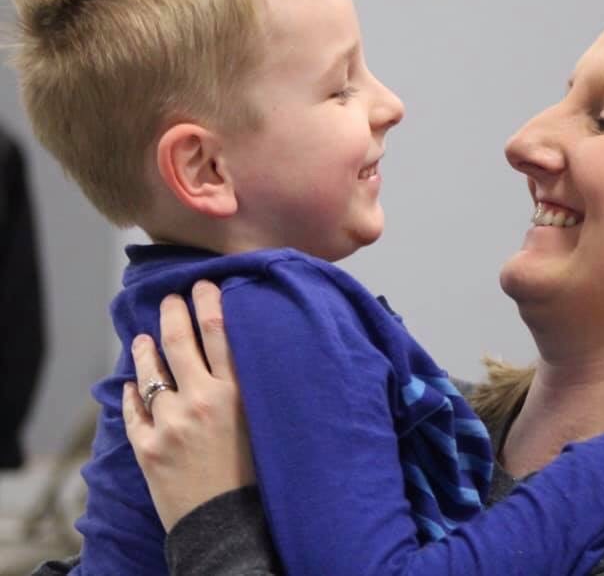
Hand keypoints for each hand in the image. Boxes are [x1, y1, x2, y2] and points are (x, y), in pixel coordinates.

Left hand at [122, 280, 255, 530]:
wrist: (227, 525)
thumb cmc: (256, 474)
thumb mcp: (262, 421)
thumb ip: (249, 387)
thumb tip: (240, 351)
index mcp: (236, 392)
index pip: (219, 331)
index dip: (209, 302)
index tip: (204, 285)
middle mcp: (201, 400)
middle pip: (181, 341)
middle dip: (174, 312)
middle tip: (171, 298)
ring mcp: (170, 423)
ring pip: (152, 371)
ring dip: (146, 348)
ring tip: (143, 337)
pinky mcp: (147, 448)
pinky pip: (134, 410)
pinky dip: (132, 392)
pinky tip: (132, 383)